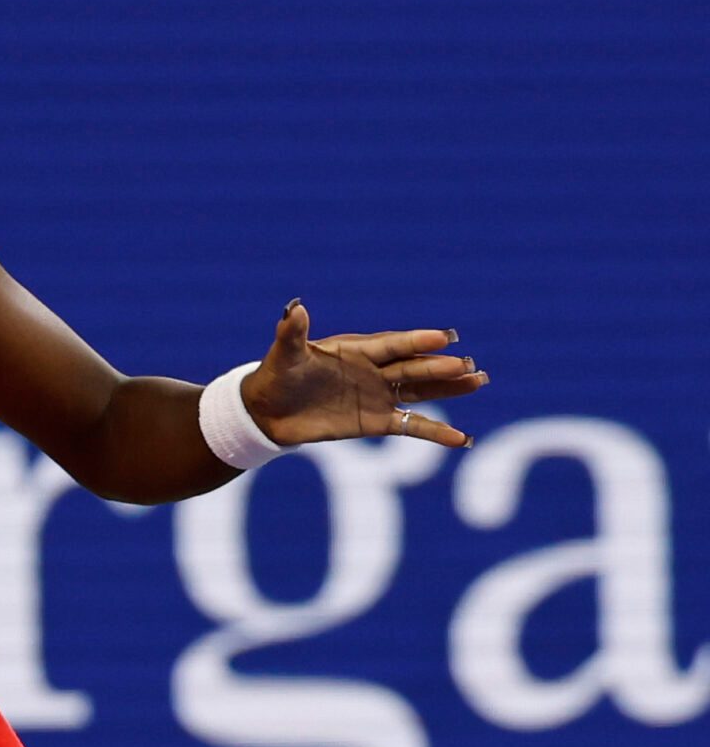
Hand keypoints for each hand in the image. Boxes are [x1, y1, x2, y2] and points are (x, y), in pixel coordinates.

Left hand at [241, 300, 487, 450]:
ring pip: (421, 391)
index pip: (392, 345)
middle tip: (469, 366)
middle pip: (413, 367)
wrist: (268, 412)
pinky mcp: (376, 422)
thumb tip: (295, 308)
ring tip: (478, 382)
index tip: (444, 338)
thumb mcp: (283, 355)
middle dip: (440, 367)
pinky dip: (435, 432)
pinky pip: (411, 427)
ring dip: (448, 388)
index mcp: (357, 349)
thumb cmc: (276, 376)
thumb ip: (293, 334)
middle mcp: (374, 370)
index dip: (416, 342)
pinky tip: (460, 438)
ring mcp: (378, 395)